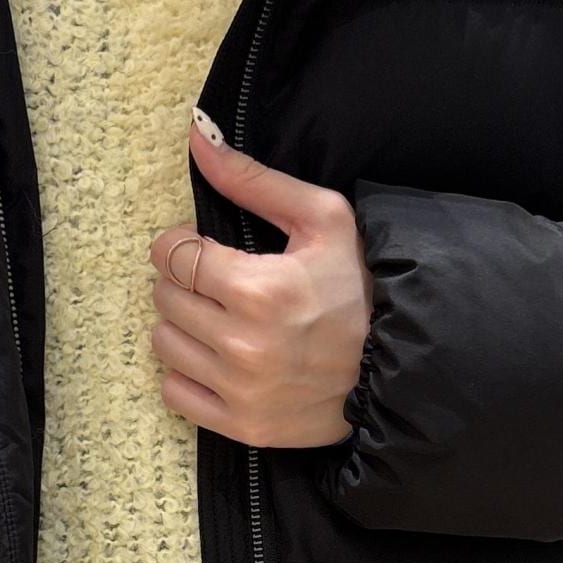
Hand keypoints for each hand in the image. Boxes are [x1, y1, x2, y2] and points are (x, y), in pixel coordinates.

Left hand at [148, 108, 370, 448]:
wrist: (398, 368)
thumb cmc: (361, 288)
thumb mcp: (323, 219)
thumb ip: (254, 180)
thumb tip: (198, 136)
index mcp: (259, 288)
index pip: (172, 255)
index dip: (178, 244)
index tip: (199, 247)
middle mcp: (243, 344)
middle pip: (165, 297)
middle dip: (184, 280)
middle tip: (219, 282)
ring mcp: (240, 390)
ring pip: (164, 343)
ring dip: (183, 325)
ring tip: (220, 318)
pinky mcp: (241, 426)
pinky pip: (175, 393)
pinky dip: (188, 373)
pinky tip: (219, 358)